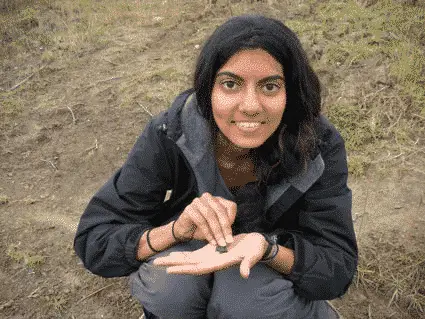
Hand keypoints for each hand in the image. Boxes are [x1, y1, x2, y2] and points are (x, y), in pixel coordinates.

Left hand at [153, 233, 267, 277]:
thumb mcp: (252, 254)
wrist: (258, 244)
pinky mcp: (211, 250)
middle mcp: (212, 261)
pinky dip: (183, 254)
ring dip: (175, 260)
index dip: (184, 269)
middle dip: (172, 264)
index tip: (169, 270)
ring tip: (160, 259)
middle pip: (189, 264)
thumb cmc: (256, 249)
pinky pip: (194, 254)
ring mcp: (211, 256)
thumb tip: (244, 273)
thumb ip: (247, 263)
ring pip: (189, 259)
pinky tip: (174, 253)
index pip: (198, 268)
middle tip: (155, 263)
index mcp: (219, 262)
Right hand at [173, 193, 236, 245]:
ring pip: (210, 215)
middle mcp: (208, 198)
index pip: (230, 206)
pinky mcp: (189, 209)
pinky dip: (207, 233)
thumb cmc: (203, 228)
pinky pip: (201, 221)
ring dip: (217, 231)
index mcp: (218, 200)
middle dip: (225, 227)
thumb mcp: (217, 227)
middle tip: (228, 241)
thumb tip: (230, 239)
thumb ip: (224, 228)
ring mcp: (198, 202)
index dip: (232, 219)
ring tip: (220, 243)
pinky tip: (211, 241)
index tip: (231, 233)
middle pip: (220, 211)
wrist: (185, 230)